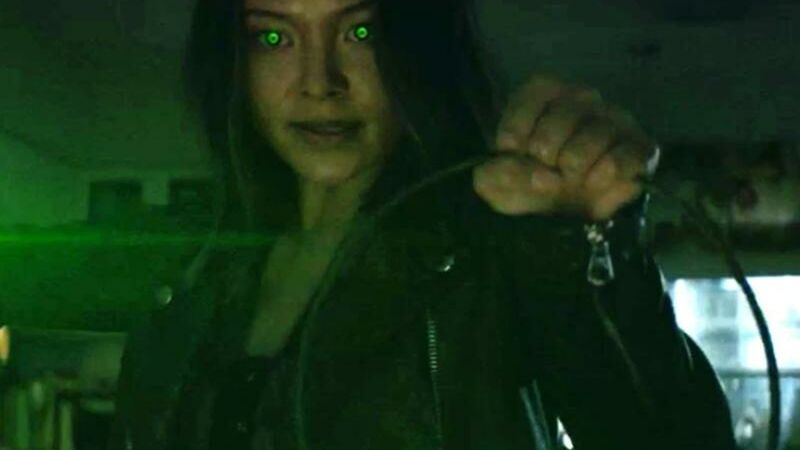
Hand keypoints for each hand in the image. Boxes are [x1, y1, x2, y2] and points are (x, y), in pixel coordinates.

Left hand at [473, 74, 659, 220]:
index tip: (509, 148)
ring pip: (599, 130)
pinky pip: (631, 150)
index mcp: (544, 96)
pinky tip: (593, 183)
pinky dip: (611, 169)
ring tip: (567, 180)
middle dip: (547, 148)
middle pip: (567, 112)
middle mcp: (581, 100)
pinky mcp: (639, 147)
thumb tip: (536, 174)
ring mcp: (614, 121)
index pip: (537, 91)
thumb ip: (497, 174)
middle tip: (542, 169)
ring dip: (576, 161)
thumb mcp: (495, 184)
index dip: (520, 122)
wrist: (560, 216)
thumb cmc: (524, 186)